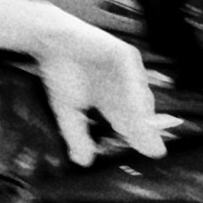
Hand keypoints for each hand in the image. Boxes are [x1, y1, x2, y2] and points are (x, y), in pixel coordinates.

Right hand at [28, 11, 166, 166]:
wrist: (50, 40)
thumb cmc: (59, 71)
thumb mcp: (68, 111)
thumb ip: (77, 135)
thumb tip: (83, 163)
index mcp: (114, 101)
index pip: (132, 124)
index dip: (142, 139)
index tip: (152, 154)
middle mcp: (125, 87)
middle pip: (141, 113)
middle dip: (146, 131)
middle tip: (152, 148)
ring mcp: (128, 71)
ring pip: (141, 96)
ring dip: (144, 115)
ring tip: (146, 134)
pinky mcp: (125, 55)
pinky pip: (134, 77)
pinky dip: (136, 93)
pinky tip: (136, 109)